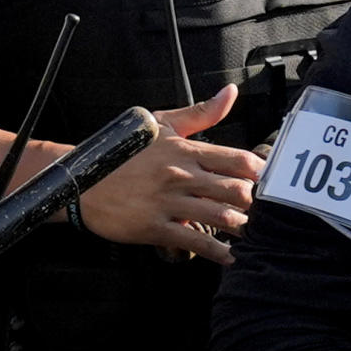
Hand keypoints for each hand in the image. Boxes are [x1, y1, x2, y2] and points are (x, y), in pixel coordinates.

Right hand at [76, 84, 262, 265]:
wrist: (78, 180)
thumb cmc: (120, 153)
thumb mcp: (158, 125)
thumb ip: (200, 113)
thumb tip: (231, 93)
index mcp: (185, 150)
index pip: (239, 160)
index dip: (263, 174)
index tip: (272, 183)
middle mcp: (180, 176)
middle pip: (237, 191)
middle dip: (257, 205)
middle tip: (268, 213)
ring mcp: (167, 202)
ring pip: (220, 217)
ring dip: (243, 228)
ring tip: (253, 234)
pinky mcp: (154, 226)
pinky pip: (195, 241)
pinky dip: (218, 252)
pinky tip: (230, 257)